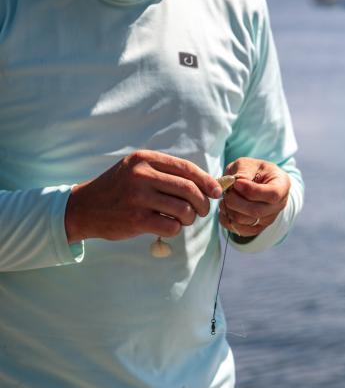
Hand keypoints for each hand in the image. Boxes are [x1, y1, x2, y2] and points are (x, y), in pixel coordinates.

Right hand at [65, 150, 222, 242]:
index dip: (207, 181)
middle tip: (204, 210)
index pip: (187, 168)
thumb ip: (166, 172)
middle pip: (189, 189)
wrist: (84, 208)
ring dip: (191, 218)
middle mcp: (142, 175)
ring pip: (183, 209)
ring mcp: (138, 197)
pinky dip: (177, 229)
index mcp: (145, 158)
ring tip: (185, 219)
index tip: (217, 191)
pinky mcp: (135, 220)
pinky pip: (171, 226)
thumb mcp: (137, 169)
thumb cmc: (118, 188)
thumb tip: (206, 183)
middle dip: (203, 202)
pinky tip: (169, 226)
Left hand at [219, 158, 290, 237]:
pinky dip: (228, 220)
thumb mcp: (248, 164)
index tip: (237, 183)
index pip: (272, 194)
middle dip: (236, 201)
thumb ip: (243, 171)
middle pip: (257, 211)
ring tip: (226, 198)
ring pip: (246, 222)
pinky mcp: (257, 228)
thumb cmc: (253, 170)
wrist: (256, 182)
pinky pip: (240, 230)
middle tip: (226, 192)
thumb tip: (235, 184)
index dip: (252, 191)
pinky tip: (225, 209)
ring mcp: (269, 219)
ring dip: (230, 210)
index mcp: (282, 185)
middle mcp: (279, 205)